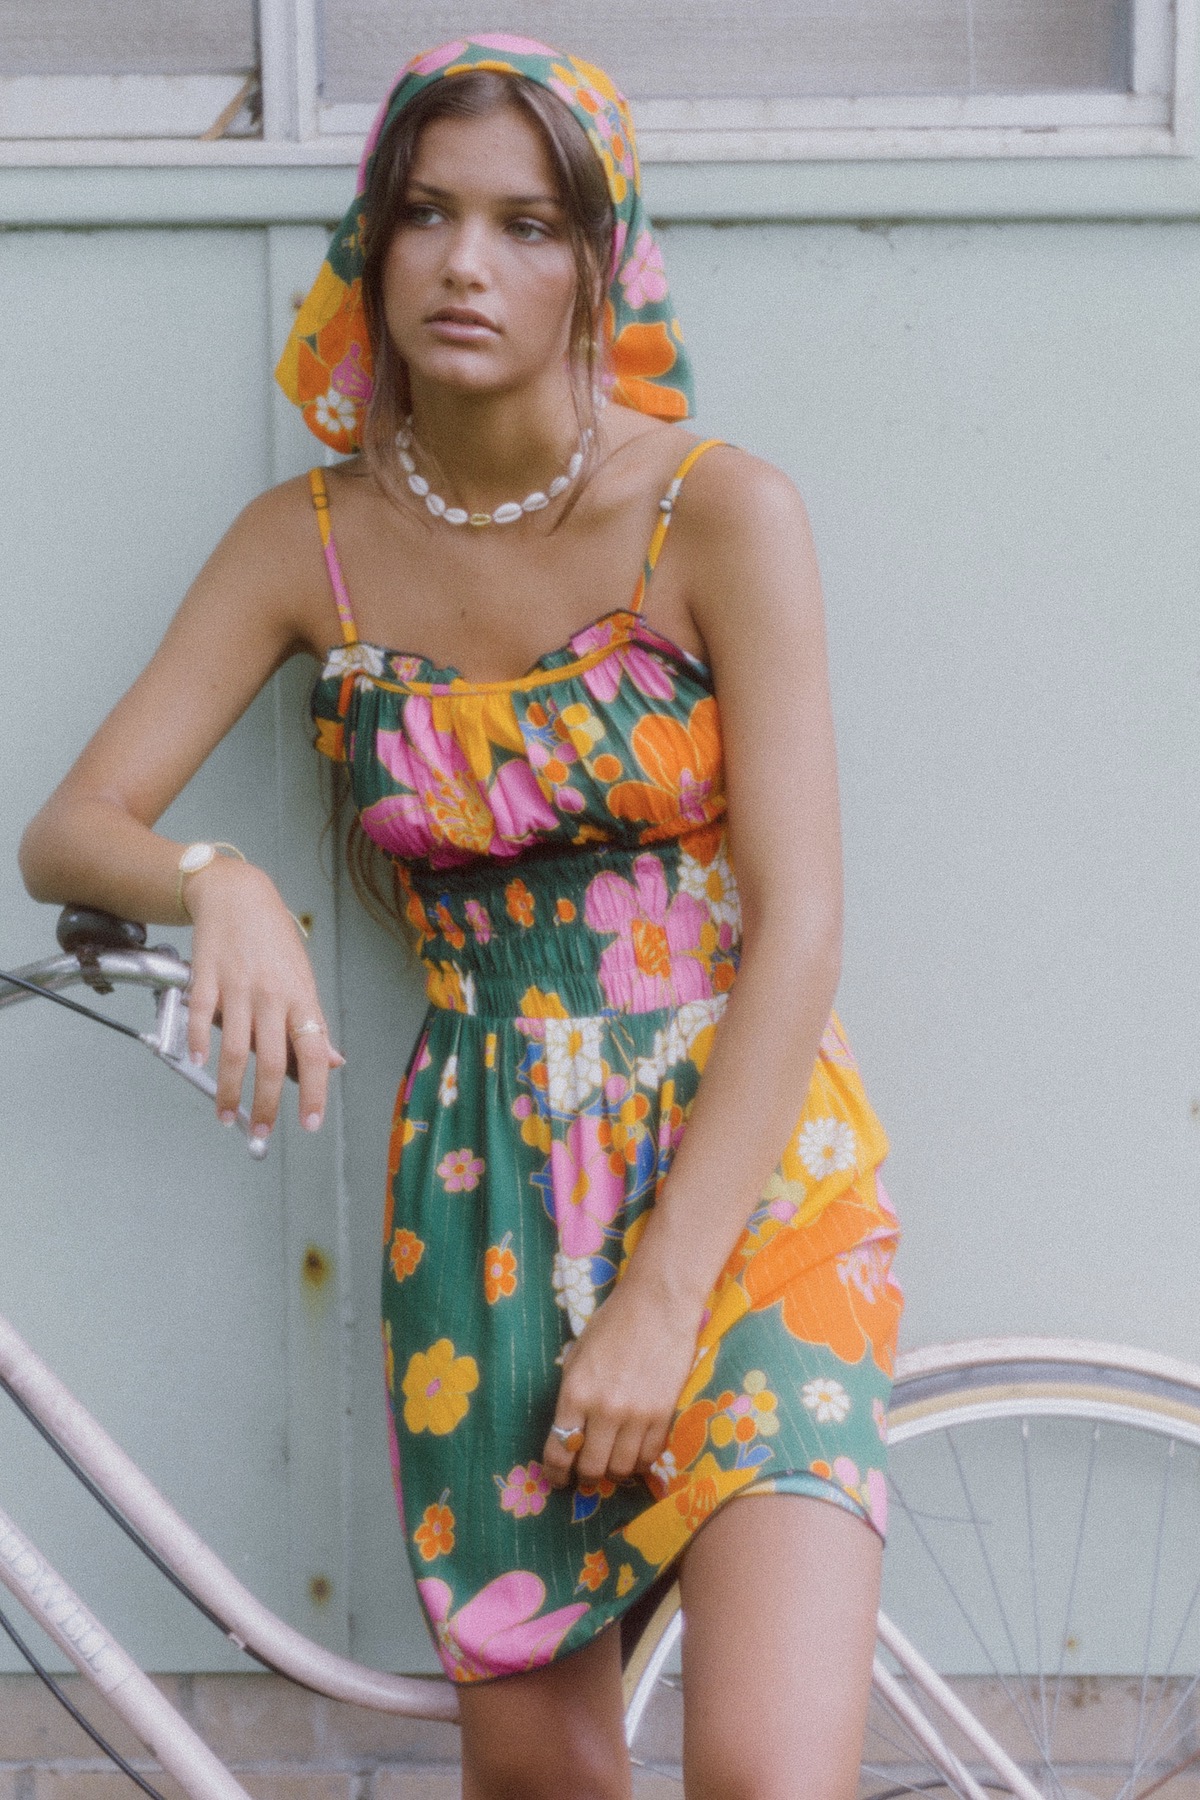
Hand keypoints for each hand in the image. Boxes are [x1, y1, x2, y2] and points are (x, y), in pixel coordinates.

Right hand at [183, 858, 342, 1138]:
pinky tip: (198, 1063)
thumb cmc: (273, 941)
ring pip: (234, 1049)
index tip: (310, 1123)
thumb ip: (313, 1023)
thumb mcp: (303, 979)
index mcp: (301, 998)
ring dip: (228, 1089)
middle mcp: (272, 995)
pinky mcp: (205, 977)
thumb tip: (333, 1060)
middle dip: (267, 1105)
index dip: (315, 1091)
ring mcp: (237, 986)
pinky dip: (197, 1043)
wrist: (237, 894)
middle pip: (272, 1061)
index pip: (315, 1052)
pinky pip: (200, 1017)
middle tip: (261, 1134)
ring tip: (227, 1115)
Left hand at [541, 1266, 705, 1490]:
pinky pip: (650, 1455)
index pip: (559, 1450)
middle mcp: (604, 1409)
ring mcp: (636, 1414)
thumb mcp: (577, 1356)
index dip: (555, 1473)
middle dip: (584, 1477)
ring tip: (611, 1465)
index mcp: (575, 1392)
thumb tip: (570, 1432)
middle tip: (585, 1474)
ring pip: (621, 1468)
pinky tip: (635, 1454)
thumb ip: (572, 1396)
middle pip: (591, 1468)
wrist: (657, 1305)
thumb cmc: (612, 1324)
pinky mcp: (664, 1414)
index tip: (557, 1479)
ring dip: (613, 1473)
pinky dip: (640, 1462)